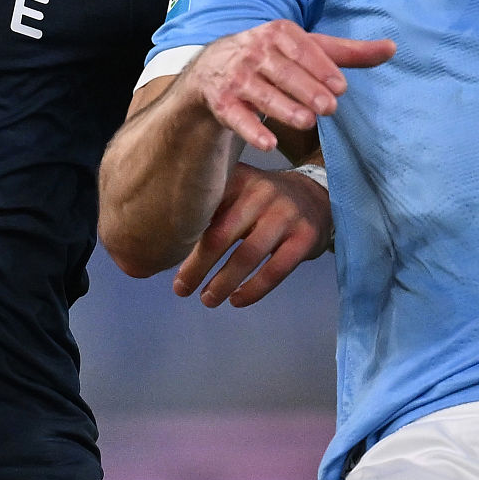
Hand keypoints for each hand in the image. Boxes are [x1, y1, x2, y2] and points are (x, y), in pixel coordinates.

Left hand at [173, 163, 332, 307]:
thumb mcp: (238, 190)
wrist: (318, 195)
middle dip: (197, 266)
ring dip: (223, 283)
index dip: (181, 237)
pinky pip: (275, 270)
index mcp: (238, 179)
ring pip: (247, 255)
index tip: (161, 258)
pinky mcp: (305, 237)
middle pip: (221, 235)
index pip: (203, 209)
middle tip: (180, 289)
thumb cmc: (263, 202)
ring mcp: (286, 214)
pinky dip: (254, 290)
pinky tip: (237, 301)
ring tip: (207, 300)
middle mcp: (262, 192)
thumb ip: (210, 208)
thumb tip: (161, 242)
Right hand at [181, 20, 393, 152]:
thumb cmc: (274, 57)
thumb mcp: (308, 49)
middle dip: (307, 89)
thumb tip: (392, 48)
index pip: (302, 49)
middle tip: (330, 107)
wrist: (213, 68)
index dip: (320, 67)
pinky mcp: (223, 102)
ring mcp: (237, 78)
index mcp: (279, 33)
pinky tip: (269, 144)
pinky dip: (252, 130)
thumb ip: (348, 52)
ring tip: (307, 121)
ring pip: (262, 94)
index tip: (341, 86)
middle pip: (284, 72)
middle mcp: (255, 52)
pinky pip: (237, 118)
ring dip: (284, 108)